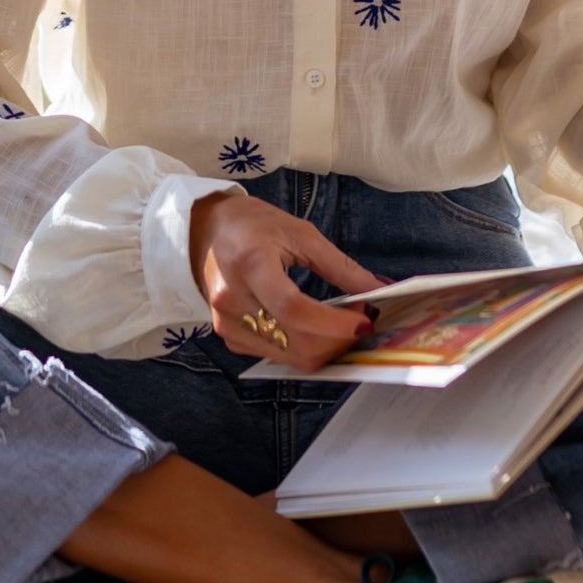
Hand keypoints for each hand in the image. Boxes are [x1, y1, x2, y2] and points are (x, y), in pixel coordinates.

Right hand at [188, 191, 383, 367]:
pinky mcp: (231, 338)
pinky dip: (304, 347)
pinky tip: (315, 327)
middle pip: (294, 343)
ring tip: (341, 322)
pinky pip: (277, 355)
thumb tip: (377, 290)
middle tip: (360, 320)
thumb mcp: (300, 233)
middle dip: (337, 340)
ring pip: (290, 357)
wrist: (205, 231)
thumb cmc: (250, 225)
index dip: (334, 323)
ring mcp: (228, 325)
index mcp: (250, 265)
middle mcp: (233, 302)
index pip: (293, 309)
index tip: (364, 320)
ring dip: (325, 347)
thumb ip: (340, 266)